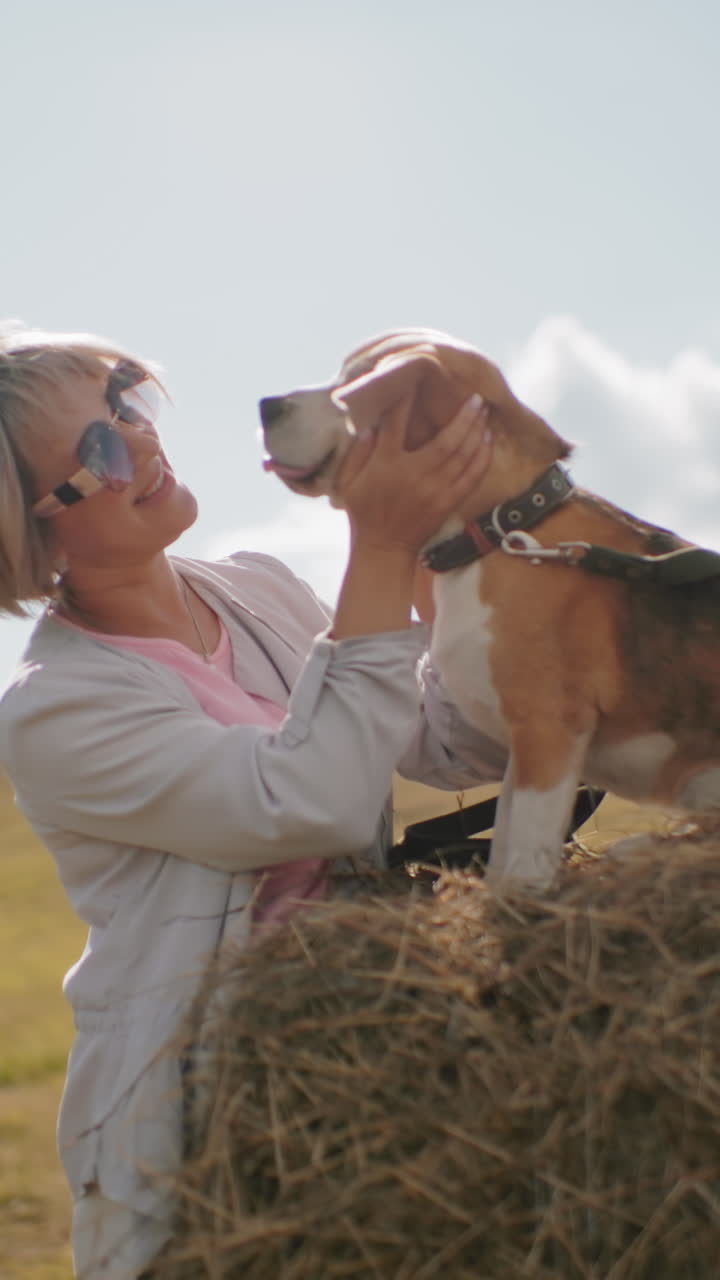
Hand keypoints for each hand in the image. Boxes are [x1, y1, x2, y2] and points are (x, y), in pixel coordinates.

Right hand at [333, 393, 491, 554]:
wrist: (383, 549)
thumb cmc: (363, 512)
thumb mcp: (348, 481)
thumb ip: (358, 451)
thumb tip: (370, 425)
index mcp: (386, 464)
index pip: (396, 424)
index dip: (406, 400)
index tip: (417, 380)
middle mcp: (414, 474)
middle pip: (446, 439)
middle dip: (464, 416)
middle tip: (476, 398)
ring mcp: (434, 490)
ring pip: (463, 456)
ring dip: (477, 432)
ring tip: (485, 413)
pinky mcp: (447, 503)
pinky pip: (471, 477)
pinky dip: (482, 458)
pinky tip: (488, 442)